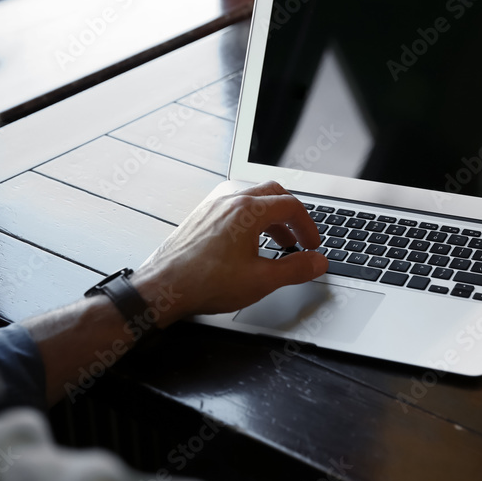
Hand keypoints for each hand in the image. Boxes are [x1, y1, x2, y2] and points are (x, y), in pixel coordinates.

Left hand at [130, 181, 327, 324]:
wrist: (163, 288)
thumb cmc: (205, 283)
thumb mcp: (261, 280)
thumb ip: (295, 269)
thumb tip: (318, 262)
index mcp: (248, 211)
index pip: (291, 205)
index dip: (308, 225)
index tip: (312, 245)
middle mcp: (229, 202)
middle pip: (272, 193)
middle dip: (292, 215)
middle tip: (300, 236)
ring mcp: (212, 207)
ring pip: (251, 199)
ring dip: (271, 217)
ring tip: (278, 242)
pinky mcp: (200, 217)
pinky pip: (232, 207)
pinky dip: (250, 219)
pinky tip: (248, 243)